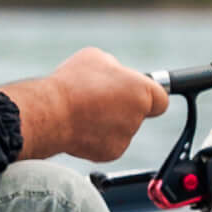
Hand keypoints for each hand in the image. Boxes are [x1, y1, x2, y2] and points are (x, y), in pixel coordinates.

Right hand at [1, 47, 169, 163]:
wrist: (50, 114)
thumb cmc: (72, 83)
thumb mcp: (95, 58)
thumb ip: (113, 68)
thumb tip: (114, 74)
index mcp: (142, 91)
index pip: (160, 99)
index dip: (148, 96)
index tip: (137, 95)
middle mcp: (137, 116)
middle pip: (136, 113)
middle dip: (121, 107)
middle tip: (98, 99)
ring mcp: (125, 137)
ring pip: (120, 128)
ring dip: (107, 121)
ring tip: (83, 111)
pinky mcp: (110, 153)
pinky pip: (106, 143)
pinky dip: (95, 137)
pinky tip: (79, 126)